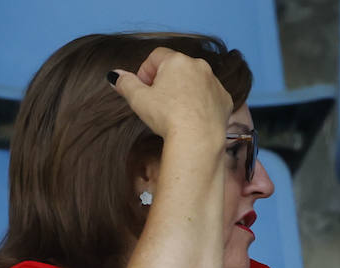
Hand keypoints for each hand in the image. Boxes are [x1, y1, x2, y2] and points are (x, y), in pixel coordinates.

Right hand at [108, 48, 232, 140]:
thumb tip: (114, 75)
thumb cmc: (167, 117)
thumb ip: (125, 83)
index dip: (146, 71)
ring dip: (184, 91)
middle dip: (165, 80)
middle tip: (158, 101)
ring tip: (175, 111)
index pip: (157, 56)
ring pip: (195, 81)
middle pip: (177, 68)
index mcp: (177, 60)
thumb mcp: (138, 99)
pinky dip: (201, 103)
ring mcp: (215, 83)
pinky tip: (192, 118)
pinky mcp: (225, 100)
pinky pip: (209, 96)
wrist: (198, 140)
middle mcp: (200, 66)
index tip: (143, 87)